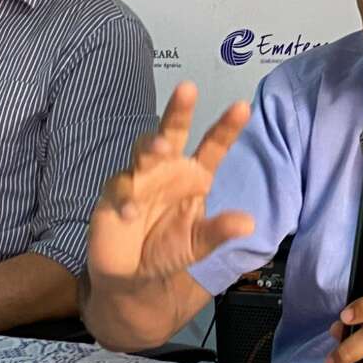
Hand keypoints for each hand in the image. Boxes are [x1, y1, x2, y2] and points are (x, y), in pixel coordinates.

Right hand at [89, 83, 253, 285]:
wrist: (132, 274)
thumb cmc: (168, 249)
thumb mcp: (198, 244)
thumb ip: (218, 232)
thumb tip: (249, 223)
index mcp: (194, 175)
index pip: (213, 146)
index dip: (226, 127)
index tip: (242, 107)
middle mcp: (168, 168)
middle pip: (172, 132)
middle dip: (179, 110)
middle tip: (188, 88)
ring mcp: (139, 177)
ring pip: (143, 150)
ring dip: (150, 147)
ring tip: (160, 149)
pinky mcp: (113, 192)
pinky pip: (120, 187)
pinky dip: (125, 198)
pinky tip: (130, 215)